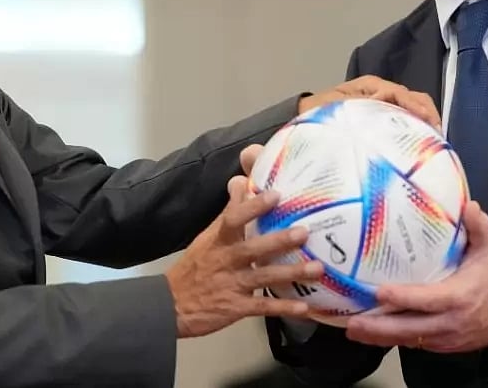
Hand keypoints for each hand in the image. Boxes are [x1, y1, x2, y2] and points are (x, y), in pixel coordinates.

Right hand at [165, 176, 323, 337]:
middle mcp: (226, 260)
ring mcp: (232, 284)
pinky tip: (305, 306)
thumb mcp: (208, 237)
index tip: (275, 195)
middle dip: (279, 241)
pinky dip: (284, 307)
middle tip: (303, 232)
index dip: (253, 207)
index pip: (233, 219)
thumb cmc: (195, 267)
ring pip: (264, 277)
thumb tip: (240, 180)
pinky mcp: (236, 308)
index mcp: (218, 241)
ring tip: (316, 268)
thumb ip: (228, 211)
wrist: (171, 305)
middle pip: (253, 249)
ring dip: (291, 273)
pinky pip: (263, 307)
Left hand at [300, 75, 440, 128]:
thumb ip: (361, 104)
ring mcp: (384, 105)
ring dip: (425, 121)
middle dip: (428, 113)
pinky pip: (405, 120)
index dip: (414, 106)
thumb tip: (386, 101)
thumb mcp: (338, 107)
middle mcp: (382, 92)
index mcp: (371, 86)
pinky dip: (417, 129)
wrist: (307, 117)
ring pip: (413, 109)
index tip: (427, 122)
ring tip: (435, 141)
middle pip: (414, 98)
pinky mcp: (384, 119)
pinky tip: (422, 144)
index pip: (400, 93)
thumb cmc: (319, 111)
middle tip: (438, 135)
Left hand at [344, 201, 487, 352]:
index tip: (379, 292)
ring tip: (353, 330)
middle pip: (409, 328)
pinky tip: (374, 335)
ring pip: (409, 340)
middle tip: (352, 322)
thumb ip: (479, 228)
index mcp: (459, 297)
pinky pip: (416, 344)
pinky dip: (394, 340)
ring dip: (380, 337)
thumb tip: (469, 205)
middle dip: (378, 327)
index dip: (402, 298)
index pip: (426, 300)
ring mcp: (446, 338)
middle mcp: (450, 321)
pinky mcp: (444, 346)